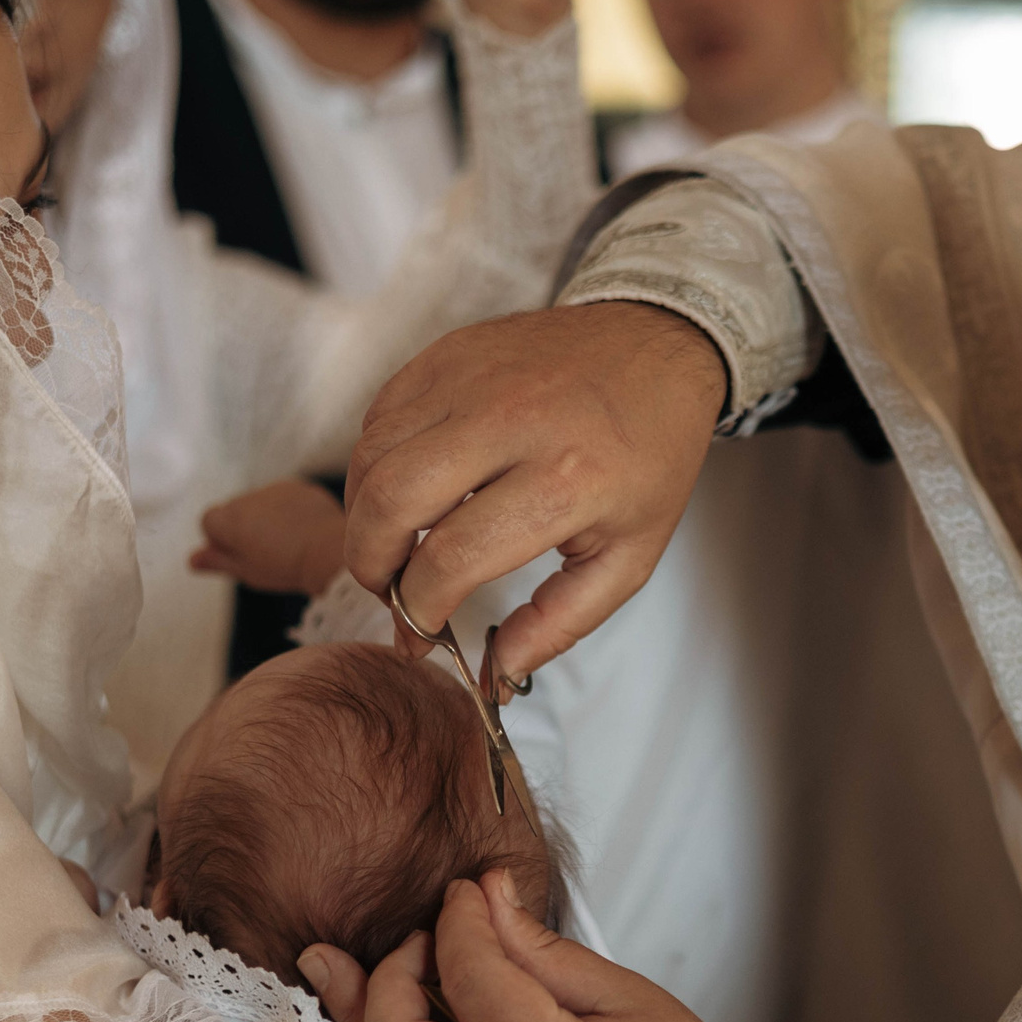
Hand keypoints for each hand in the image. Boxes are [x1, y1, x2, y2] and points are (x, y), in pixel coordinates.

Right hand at [190, 478, 348, 594]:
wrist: (327, 551)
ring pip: (260, 503)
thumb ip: (217, 562)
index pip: (208, 521)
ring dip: (266, 518)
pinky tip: (304, 531)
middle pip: (234, 510)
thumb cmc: (284, 567)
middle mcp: (248, 497)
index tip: (240, 555)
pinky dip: (289, 512)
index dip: (220, 540)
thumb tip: (192, 560)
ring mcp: (275, 489)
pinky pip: (286, 499)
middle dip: (243, 528)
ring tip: (287, 544)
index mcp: (229, 518)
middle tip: (266, 553)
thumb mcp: (246, 572)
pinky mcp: (300, 487)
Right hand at [346, 303, 724, 679]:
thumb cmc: (647, 457)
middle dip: (370, 566)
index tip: (420, 637)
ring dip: (363, 517)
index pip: (450, 558)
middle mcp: (510, 421)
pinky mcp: (447, 352)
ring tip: (394, 549)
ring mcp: (471, 378)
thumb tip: (496, 672)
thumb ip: (560, 622)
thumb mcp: (629, 555)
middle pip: (389, 502)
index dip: (419, 611)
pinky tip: (404, 492)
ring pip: (369, 457)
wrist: (658, 348)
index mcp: (565, 480)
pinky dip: (373, 465)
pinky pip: (378, 416)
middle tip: (389, 593)